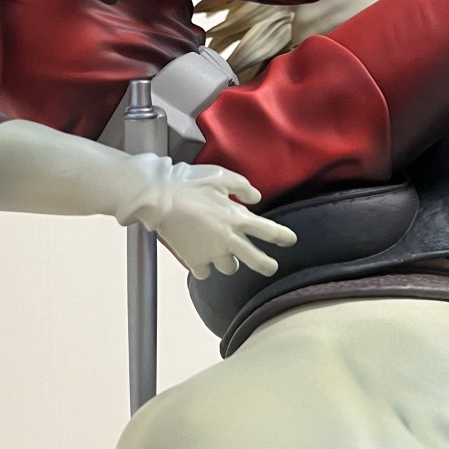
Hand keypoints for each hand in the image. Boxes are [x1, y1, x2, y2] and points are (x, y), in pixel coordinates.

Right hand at [128, 160, 296, 278]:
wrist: (158, 198)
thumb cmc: (188, 183)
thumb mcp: (221, 176)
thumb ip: (242, 187)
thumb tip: (254, 197)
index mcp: (237, 218)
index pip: (269, 231)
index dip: (283, 236)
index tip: (290, 240)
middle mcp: (228, 239)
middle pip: (257, 261)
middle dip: (267, 265)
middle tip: (271, 266)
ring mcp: (210, 252)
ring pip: (229, 268)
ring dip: (228, 261)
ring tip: (223, 252)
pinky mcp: (193, 260)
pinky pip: (204, 272)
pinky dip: (204, 266)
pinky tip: (200, 256)